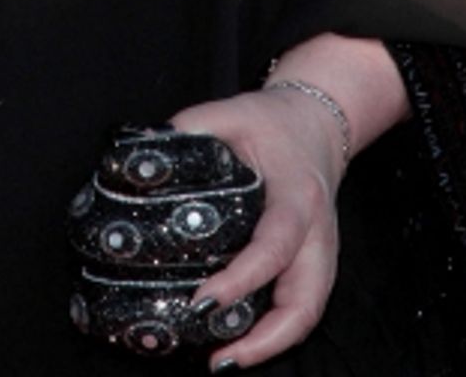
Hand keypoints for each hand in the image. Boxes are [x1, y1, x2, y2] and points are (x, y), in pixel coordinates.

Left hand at [169, 86, 347, 369]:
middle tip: (217, 358)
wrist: (317, 123)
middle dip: (265, 338)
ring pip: (309, 314)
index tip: (203, 301)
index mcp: (298, 194)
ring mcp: (322, 252)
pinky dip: (276, 333)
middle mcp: (318, 231)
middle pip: (305, 301)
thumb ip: (190, 129)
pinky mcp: (316, 264)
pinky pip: (303, 308)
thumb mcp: (230, 112)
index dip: (241, 279)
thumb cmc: (273, 121)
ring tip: (226, 362)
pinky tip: (243, 344)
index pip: (274, 246)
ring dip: (271, 345)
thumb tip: (142, 153)